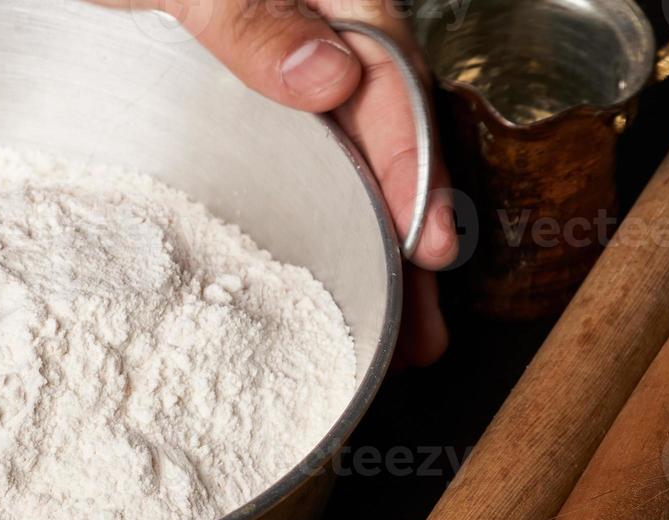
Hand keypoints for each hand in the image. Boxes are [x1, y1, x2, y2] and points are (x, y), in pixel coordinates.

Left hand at [115, 0, 457, 365]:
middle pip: (380, 148)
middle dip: (404, 245)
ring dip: (368, 254)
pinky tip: (319, 282)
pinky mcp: (241, 112)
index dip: (412, 172)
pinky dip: (311, 232)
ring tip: (391, 339)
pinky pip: (290, 175)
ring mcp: (282, 81)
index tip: (426, 245)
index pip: (389, 90)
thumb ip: (250, 18)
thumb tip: (328, 79)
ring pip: (341, 171)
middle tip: (421, 335)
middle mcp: (318, 41)